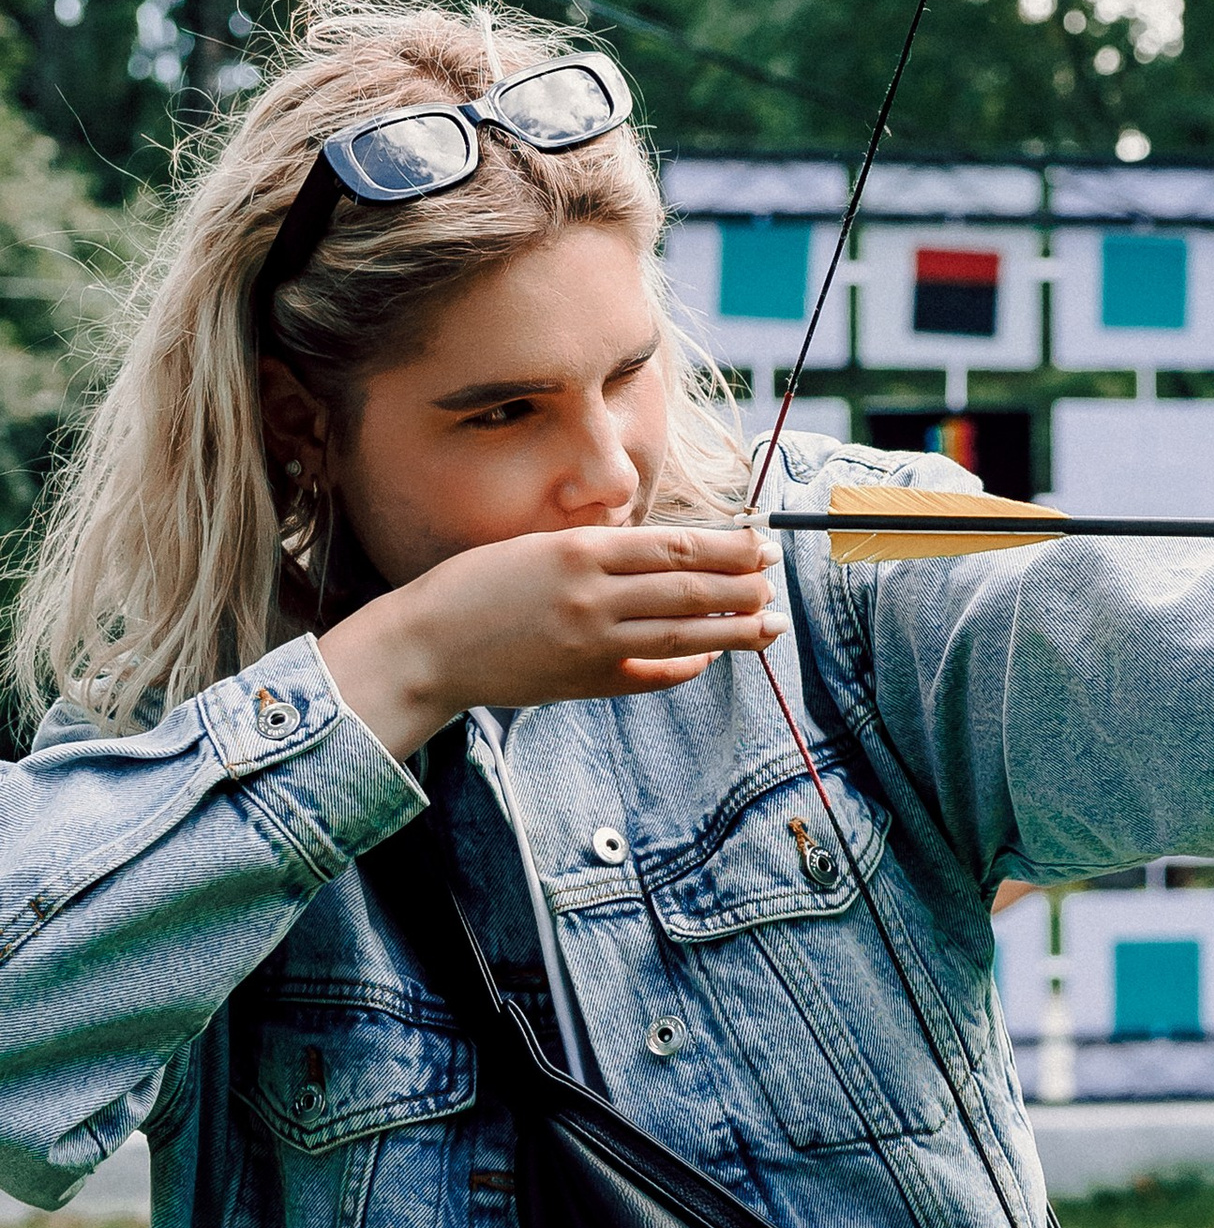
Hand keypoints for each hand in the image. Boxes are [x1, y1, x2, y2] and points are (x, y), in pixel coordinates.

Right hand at [323, 524, 781, 759]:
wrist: (425, 647)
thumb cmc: (474, 587)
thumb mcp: (537, 548)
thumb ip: (597, 552)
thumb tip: (665, 554)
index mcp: (581, 553)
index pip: (676, 548)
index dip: (726, 548)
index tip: (759, 544)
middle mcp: (592, 598)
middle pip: (689, 590)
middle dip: (741, 585)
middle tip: (774, 579)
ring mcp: (591, 645)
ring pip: (681, 634)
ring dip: (733, 629)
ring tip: (769, 622)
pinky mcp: (584, 683)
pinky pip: (649, 673)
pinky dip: (684, 664)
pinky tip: (709, 657)